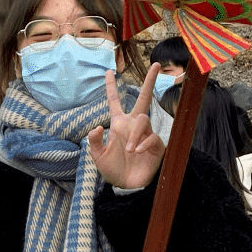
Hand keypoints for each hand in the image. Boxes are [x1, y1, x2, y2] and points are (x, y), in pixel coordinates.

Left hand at [87, 65, 165, 189]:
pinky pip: (152, 138)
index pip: (114, 102)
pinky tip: (137, 152)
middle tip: (155, 65)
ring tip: (130, 150)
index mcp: (119, 124)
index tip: (108, 71)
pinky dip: (143, 143)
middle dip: (149, 82)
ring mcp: (146, 134)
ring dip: (136, 134)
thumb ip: (95, 142)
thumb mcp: (98, 156)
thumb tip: (98, 127)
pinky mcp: (156, 145)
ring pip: (144, 120)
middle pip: (144, 98)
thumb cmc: (113, 170)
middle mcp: (134, 126)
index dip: (110, 87)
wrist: (126, 186)